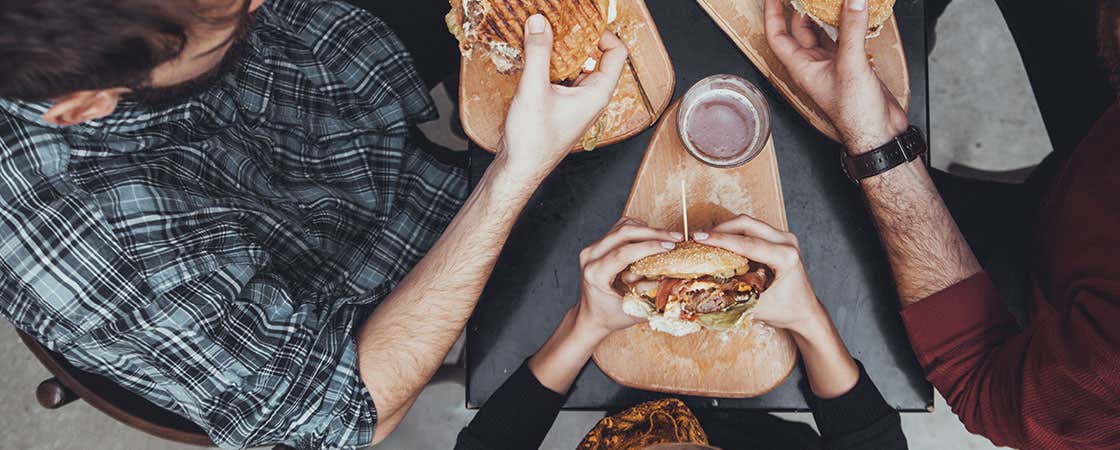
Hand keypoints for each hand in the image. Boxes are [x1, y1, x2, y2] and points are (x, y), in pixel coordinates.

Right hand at [496, 14, 627, 177]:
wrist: (518, 169)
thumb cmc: (533, 142)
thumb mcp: (534, 90)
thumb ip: (537, 52)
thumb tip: (539, 23)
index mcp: (597, 94)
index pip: (617, 53)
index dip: (604, 33)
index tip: (583, 22)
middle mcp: (590, 98)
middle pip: (596, 57)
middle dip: (580, 38)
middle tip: (562, 24)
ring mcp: (575, 103)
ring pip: (576, 68)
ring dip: (563, 51)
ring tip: (546, 36)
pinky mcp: (559, 106)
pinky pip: (561, 78)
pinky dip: (551, 64)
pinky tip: (534, 57)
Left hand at [575, 218, 682, 335]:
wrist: (591, 315)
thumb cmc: (610, 315)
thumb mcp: (633, 310)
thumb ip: (652, 295)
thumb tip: (675, 280)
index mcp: (595, 274)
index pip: (624, 252)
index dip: (649, 246)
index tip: (671, 246)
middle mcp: (591, 257)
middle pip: (624, 233)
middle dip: (654, 233)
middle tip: (676, 237)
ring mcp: (593, 248)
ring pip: (623, 226)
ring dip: (648, 229)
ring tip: (668, 237)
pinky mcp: (599, 244)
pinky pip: (621, 227)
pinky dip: (639, 229)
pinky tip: (652, 238)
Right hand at [695, 215, 824, 336]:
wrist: (805, 312)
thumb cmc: (786, 311)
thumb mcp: (757, 307)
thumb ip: (732, 298)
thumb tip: (703, 290)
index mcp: (786, 257)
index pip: (747, 243)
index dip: (720, 239)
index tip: (699, 237)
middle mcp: (787, 242)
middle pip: (747, 224)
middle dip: (720, 229)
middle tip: (699, 237)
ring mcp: (784, 238)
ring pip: (749, 224)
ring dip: (726, 230)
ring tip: (707, 240)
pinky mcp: (779, 239)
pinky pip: (753, 229)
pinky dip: (735, 234)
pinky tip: (721, 243)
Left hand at [763, 0, 907, 153]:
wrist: (878, 131)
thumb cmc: (855, 113)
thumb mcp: (851, 65)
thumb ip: (852, 30)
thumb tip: (853, 1)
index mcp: (801, 67)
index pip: (778, 36)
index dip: (773, 14)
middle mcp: (813, 64)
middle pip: (800, 29)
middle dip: (801, 8)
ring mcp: (831, 64)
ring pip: (822, 32)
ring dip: (825, 14)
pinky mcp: (850, 64)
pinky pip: (844, 37)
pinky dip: (848, 23)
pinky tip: (855, 11)